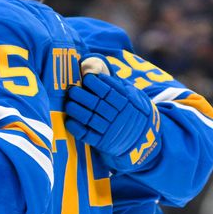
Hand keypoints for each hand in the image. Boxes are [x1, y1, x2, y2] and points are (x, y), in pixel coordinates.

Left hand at [64, 55, 160, 170]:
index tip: (85, 78)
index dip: (95, 84)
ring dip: (77, 111)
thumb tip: (97, 70)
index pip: (108, 92)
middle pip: (97, 105)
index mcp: (126, 103)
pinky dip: (77, 128)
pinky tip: (70, 121)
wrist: (144, 138)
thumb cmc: (133, 111)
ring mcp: (110, 130)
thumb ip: (118, 85)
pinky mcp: (103, 143)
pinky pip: (88, 136)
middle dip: (82, 96)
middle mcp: (118, 117)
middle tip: (72, 90)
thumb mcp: (133, 95)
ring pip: (90, 119)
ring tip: (69, 104)